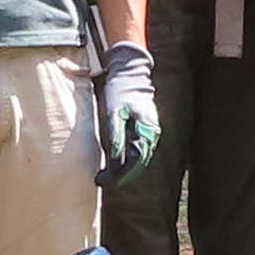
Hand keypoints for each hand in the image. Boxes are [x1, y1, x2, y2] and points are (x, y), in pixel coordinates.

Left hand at [98, 38, 161, 176]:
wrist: (130, 73)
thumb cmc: (120, 90)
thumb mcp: (114, 112)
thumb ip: (116, 135)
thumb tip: (115, 158)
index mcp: (146, 129)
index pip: (136, 160)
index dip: (123, 174)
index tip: (109, 181)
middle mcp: (151, 133)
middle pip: (139, 161)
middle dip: (122, 174)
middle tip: (103, 180)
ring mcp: (150, 130)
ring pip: (139, 157)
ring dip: (124, 168)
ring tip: (107, 175)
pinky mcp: (144, 128)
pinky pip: (138, 148)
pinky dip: (127, 157)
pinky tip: (116, 160)